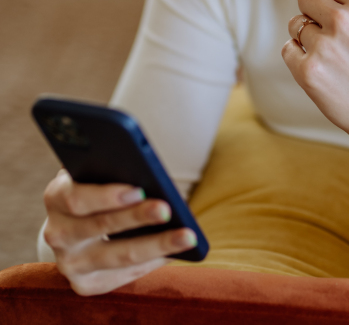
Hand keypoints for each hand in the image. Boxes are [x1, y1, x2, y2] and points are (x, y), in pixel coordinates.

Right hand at [43, 169, 197, 294]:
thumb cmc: (95, 186)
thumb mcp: (95, 172)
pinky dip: (151, 262)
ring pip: (117, 256)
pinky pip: (123, 276)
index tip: (139, 189)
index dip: (108, 195)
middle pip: (101, 226)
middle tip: (167, 209)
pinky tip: (174, 252)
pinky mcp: (84, 284)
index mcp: (56, 196)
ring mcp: (69, 263)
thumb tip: (149, 175)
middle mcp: (56, 233)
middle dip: (137, 218)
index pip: (77, 197)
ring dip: (156, 245)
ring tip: (186, 236)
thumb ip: (112, 169)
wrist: (75, 223)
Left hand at [281, 0, 348, 168]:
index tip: (346, 16)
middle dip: (317, 14)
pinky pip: (287, 49)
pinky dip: (298, 58)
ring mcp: (324, 47)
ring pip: (295, 23)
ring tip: (333, 56)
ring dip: (307, 37)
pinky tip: (322, 70)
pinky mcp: (307, 72)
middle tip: (338, 38)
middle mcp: (344, 21)